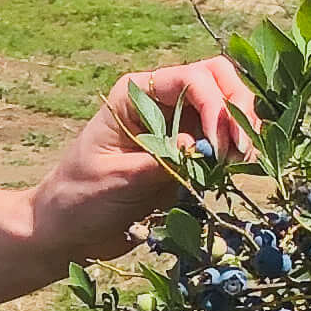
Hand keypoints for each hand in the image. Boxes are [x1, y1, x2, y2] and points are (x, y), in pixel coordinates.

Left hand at [28, 56, 257, 267]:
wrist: (68, 231)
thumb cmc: (79, 199)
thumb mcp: (115, 180)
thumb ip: (156, 162)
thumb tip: (198, 146)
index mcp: (136, 94)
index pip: (192, 79)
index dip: (215, 105)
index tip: (219, 146)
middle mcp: (161, 101)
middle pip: (219, 82)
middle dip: (237, 111)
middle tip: (241, 153)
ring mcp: (179, 126)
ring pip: (228, 108)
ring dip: (242, 132)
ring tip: (239, 165)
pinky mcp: (190, 154)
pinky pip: (224, 142)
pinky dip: (237, 153)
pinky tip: (235, 172)